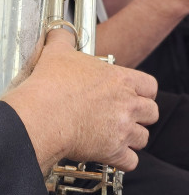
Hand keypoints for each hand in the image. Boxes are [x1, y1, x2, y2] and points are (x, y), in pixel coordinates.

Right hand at [2, 29, 157, 173]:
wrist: (42, 114)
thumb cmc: (50, 84)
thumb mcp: (57, 52)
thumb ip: (62, 39)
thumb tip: (59, 33)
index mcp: (119, 79)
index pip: (149, 85)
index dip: (142, 90)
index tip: (132, 93)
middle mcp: (126, 104)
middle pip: (152, 112)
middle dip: (141, 115)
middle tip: (124, 114)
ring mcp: (122, 129)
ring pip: (143, 138)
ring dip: (131, 138)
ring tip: (115, 134)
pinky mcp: (113, 152)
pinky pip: (131, 162)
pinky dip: (122, 160)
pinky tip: (110, 153)